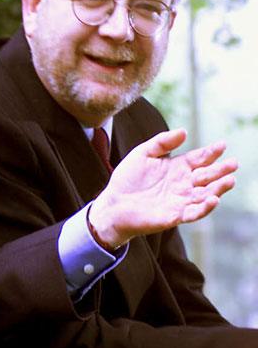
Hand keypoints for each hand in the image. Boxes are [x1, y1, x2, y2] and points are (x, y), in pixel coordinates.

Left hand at [88, 129, 237, 248]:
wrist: (113, 204)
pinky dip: (205, 207)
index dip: (211, 152)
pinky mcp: (175, 215)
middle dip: (221, 170)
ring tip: (229, 180)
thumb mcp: (142, 154)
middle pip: (207, 176)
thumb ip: (162, 142)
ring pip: (205, 194)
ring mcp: (181, 200)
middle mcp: (183, 184)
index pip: (199, 158)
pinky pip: (194, 212)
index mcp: (177, 167)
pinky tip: (213, 200)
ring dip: (218, 188)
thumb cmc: (127, 179)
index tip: (222, 145)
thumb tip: (184, 131)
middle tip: (234, 163)